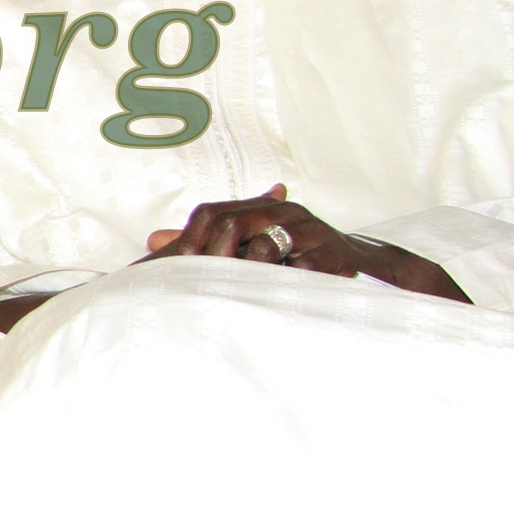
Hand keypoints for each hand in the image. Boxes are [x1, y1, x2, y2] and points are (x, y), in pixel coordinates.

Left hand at [142, 185, 467, 300]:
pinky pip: (296, 274)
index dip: (188, 240)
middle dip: (208, 259)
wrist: (361, 268)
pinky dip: (278, 290)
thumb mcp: (250, 247)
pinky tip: (263, 305)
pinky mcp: (331, 260)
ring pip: (262, 249)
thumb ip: (205, 242)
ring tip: (223, 299)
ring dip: (242, 276)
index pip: (211, 214)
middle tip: (191, 287)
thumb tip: (153, 239)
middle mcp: (284, 213)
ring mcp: (310, 233)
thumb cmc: (297, 259)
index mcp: (262, 208)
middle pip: (230, 224)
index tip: (168, 270)